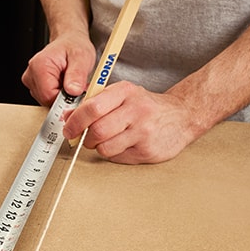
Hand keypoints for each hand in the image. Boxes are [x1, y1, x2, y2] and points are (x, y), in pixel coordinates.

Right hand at [21, 31, 95, 105]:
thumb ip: (77, 74)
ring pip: (47, 101)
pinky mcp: (35, 85)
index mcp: (40, 65)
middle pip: (46, 100)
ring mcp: (31, 80)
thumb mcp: (81, 57)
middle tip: (76, 85)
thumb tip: (73, 91)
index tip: (77, 92)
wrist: (69, 41)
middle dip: (64, 98)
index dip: (65, 99)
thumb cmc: (74, 46)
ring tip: (69, 82)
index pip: (48, 96)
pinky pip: (47, 98)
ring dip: (62, 97)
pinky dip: (58, 95)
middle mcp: (31, 74)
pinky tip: (64, 85)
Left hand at [62, 81, 200, 163]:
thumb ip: (94, 103)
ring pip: (105, 148)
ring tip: (106, 141)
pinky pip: (118, 158)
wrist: (182, 116)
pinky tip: (122, 145)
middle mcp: (136, 110)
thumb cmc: (146, 106)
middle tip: (85, 138)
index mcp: (126, 92)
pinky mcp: (147, 150)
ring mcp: (143, 132)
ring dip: (99, 148)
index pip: (92, 108)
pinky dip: (113, 154)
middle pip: (97, 131)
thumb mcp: (122, 95)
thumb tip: (67, 117)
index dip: (75, 121)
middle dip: (85, 138)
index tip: (68, 128)